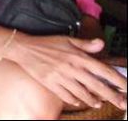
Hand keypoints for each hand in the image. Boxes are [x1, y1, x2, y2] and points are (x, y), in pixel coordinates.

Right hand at [11, 35, 126, 109]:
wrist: (24, 49)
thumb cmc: (46, 43)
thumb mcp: (67, 39)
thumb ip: (85, 44)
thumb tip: (100, 44)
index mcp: (78, 57)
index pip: (103, 70)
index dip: (118, 80)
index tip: (127, 87)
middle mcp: (72, 69)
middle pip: (96, 86)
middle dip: (111, 96)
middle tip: (121, 103)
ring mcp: (61, 78)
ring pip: (82, 94)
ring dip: (92, 100)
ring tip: (98, 103)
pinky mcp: (51, 84)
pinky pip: (66, 96)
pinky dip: (74, 100)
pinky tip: (79, 101)